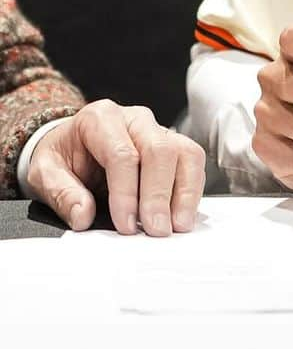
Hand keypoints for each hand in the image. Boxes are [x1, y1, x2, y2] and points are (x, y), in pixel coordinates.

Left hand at [26, 100, 205, 234]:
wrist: (72, 146)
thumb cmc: (63, 156)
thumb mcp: (45, 173)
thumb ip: (62, 193)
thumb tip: (83, 215)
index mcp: (100, 118)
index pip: (122, 154)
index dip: (127, 192)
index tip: (126, 225)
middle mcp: (135, 119)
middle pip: (159, 150)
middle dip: (159, 195)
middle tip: (156, 229)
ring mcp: (159, 130)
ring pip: (185, 153)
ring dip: (184, 193)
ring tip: (177, 225)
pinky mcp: (174, 145)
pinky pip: (193, 163)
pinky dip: (192, 191)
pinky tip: (182, 215)